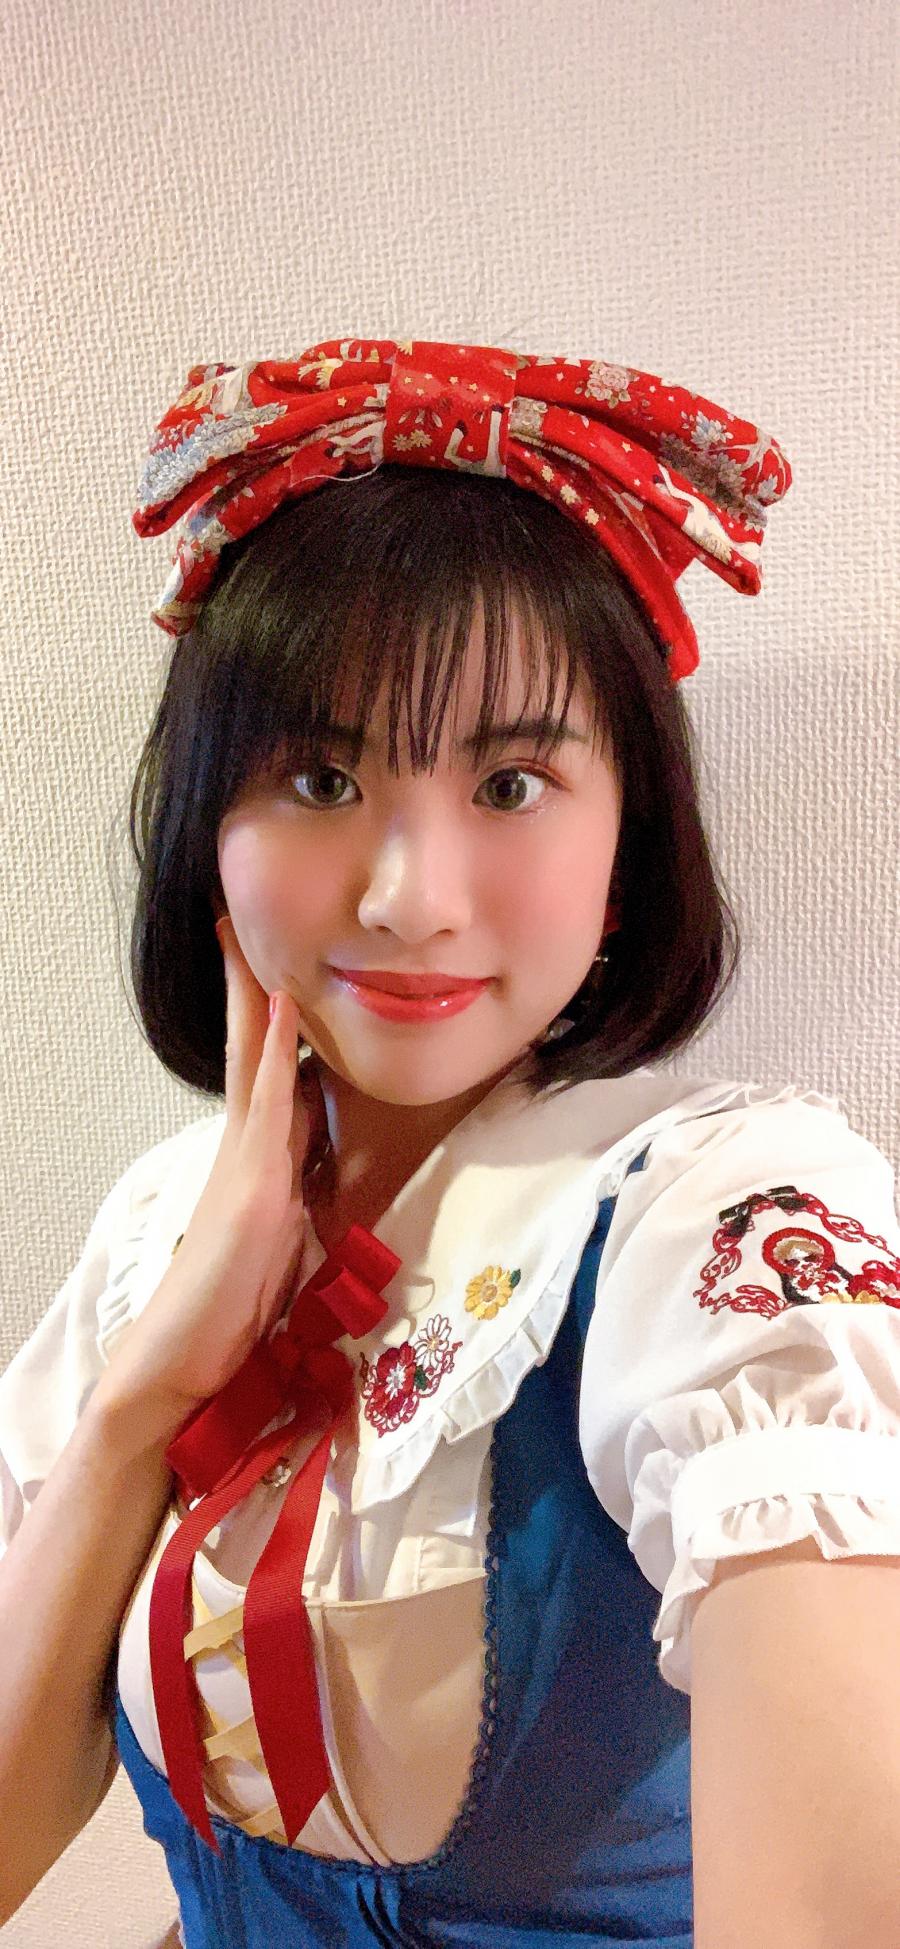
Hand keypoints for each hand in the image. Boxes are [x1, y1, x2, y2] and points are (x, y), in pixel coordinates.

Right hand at [91, 917, 325, 1449]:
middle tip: (241, 927)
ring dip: (256, 999)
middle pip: (252, 1051)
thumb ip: (302, 1200)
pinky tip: (281, 1010)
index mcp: (260, 1163)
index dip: (276, 1023)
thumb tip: (326, 1166)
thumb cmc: (235, 1320)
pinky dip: (275, 1053)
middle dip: (252, 990)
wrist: (185, 1369)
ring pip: (253, 1062)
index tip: (283, 971)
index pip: (272, 1076)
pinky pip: (267, 1104)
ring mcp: (246, 1164)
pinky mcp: (251, 1187)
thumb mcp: (284, 1246)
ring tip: (249, 939)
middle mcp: (247, 1151)